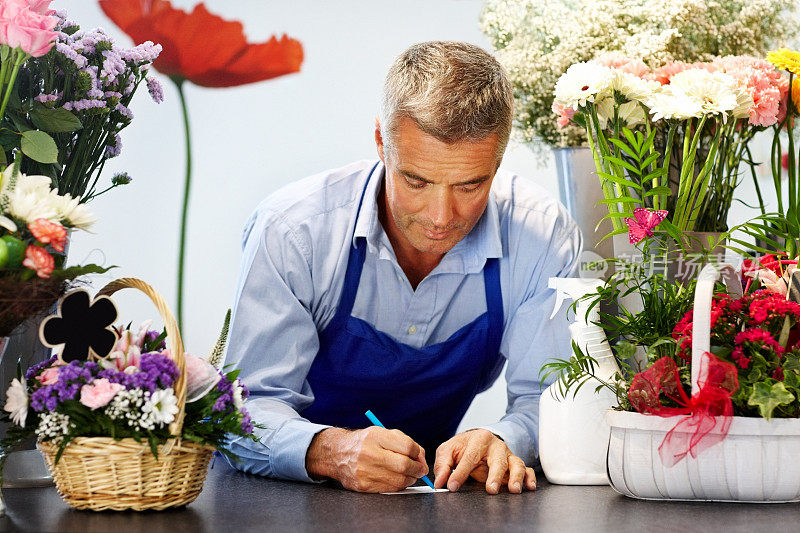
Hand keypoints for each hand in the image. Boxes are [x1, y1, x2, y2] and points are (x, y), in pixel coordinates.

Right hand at [305, 426, 427, 492]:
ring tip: (409, 475)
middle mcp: (368, 453)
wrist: (338, 454)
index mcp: (375, 436)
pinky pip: (389, 489)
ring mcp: (364, 471)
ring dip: (410, 479)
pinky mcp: (363, 486)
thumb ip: (405, 442)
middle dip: (417, 469)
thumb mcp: (383, 433)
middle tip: (420, 470)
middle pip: (403, 465)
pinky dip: (398, 485)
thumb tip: (422, 458)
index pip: (407, 446)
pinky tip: (397, 479)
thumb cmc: (366, 442)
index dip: (418, 453)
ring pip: (398, 480)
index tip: (419, 456)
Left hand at [433, 429, 535, 493]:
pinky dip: (529, 477)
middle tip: (491, 489)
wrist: (478, 438)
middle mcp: (496, 446)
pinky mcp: (514, 464)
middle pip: (498, 460)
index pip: (470, 457)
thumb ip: (443, 466)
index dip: (461, 473)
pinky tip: (529, 487)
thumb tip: (440, 483)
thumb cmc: (463, 446)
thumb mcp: (448, 450)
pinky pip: (527, 469)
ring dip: (516, 477)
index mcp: (478, 439)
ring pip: (516, 464)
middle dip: (495, 475)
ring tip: (513, 489)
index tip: (452, 486)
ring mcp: (507, 455)